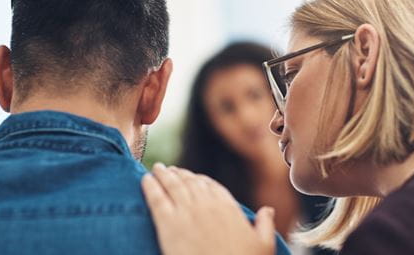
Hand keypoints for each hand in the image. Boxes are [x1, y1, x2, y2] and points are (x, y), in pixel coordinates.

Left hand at [141, 163, 275, 254]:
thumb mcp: (263, 245)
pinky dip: (150, 186)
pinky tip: (144, 179)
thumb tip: (268, 209)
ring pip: (172, 185)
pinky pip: (156, 199)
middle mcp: (206, 205)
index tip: (193, 177)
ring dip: (163, 174)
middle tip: (170, 170)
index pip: (211, 186)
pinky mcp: (167, 225)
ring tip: (157, 168)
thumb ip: (265, 224)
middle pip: (190, 182)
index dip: (200, 179)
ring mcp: (185, 213)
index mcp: (227, 207)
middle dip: (179, 174)